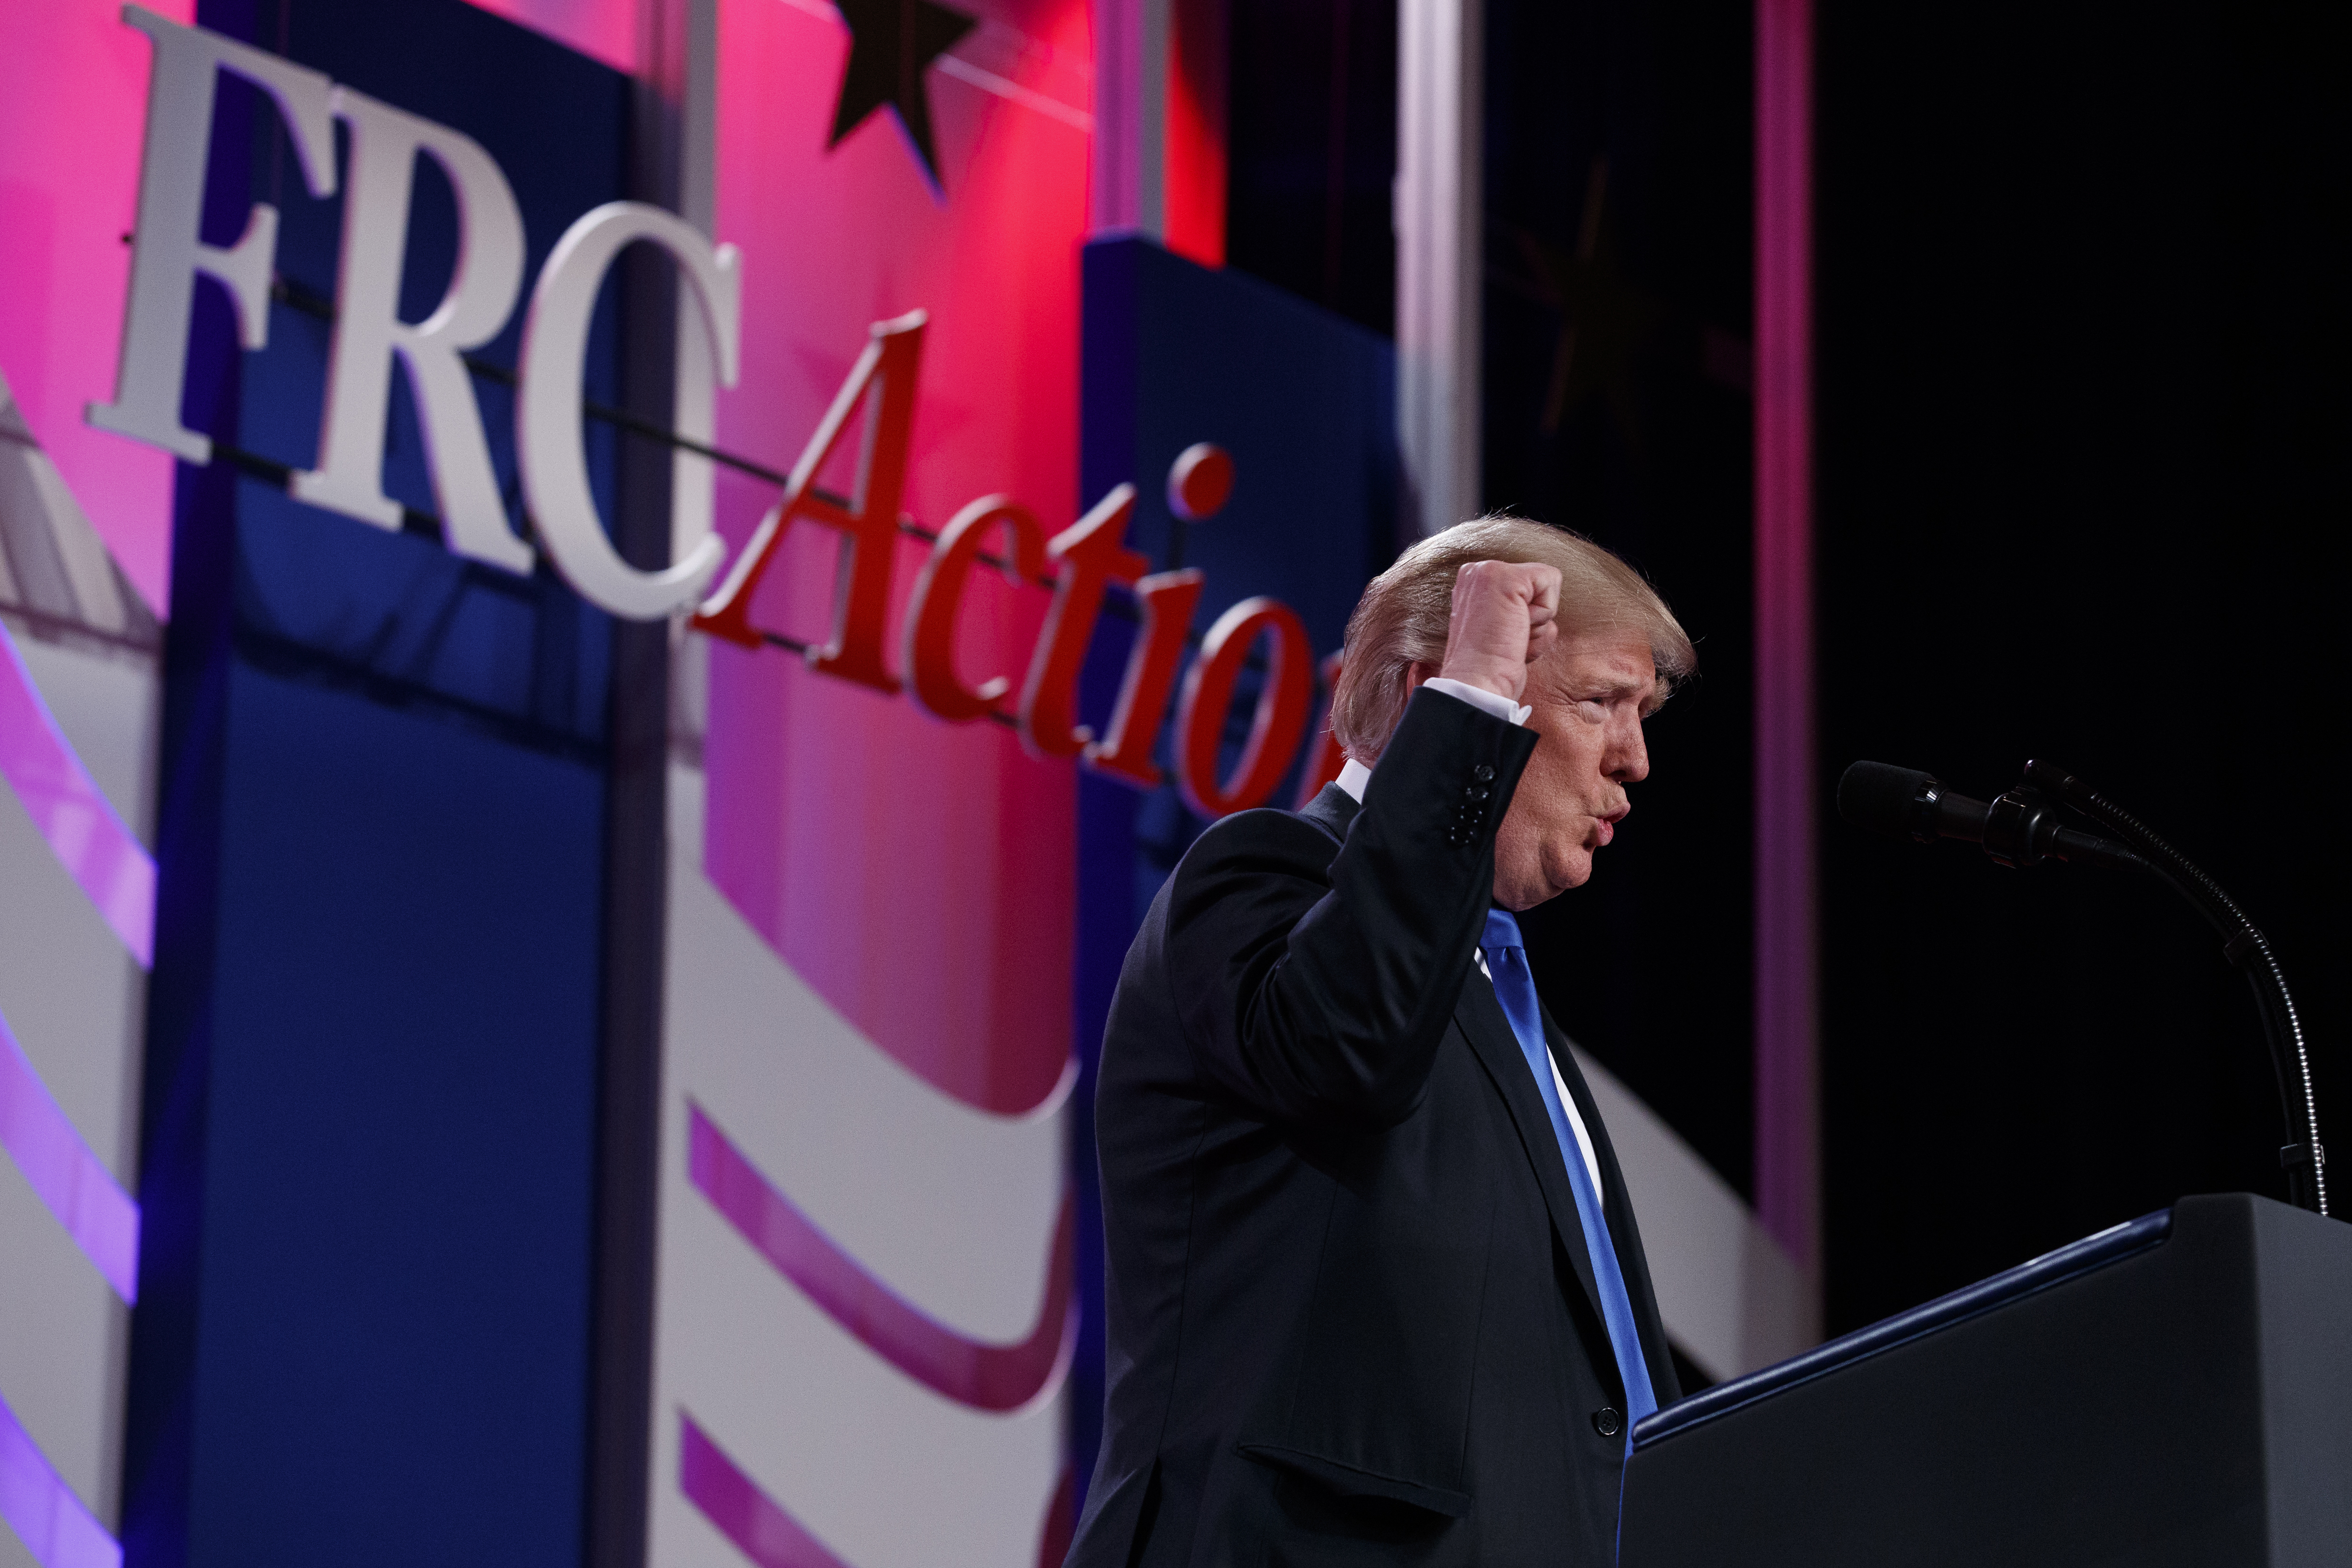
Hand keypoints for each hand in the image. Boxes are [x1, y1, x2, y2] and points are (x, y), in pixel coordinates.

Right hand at [1437, 560, 1560, 703]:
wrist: (1477, 685)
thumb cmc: (1490, 669)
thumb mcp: (1499, 630)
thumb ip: (1514, 610)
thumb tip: (1539, 614)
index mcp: (1472, 583)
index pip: (1525, 586)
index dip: (1525, 617)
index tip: (1503, 638)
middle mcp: (1476, 572)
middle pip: (1537, 584)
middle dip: (1533, 618)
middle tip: (1508, 639)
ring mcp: (1488, 571)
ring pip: (1546, 583)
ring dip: (1538, 621)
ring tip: (1511, 638)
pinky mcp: (1505, 577)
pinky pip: (1550, 581)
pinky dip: (1544, 614)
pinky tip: (1517, 630)